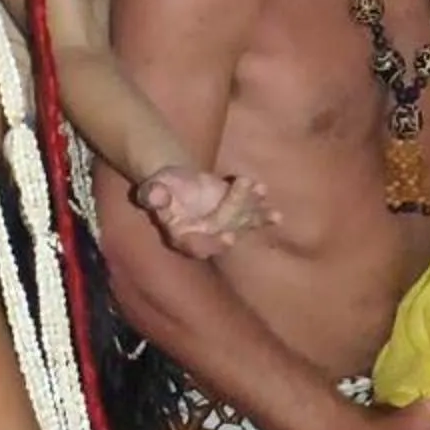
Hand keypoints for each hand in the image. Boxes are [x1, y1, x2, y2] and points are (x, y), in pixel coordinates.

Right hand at [133, 167, 266, 258]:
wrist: (178, 184)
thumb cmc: (162, 188)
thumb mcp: (152, 188)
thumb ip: (152, 194)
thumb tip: (155, 195)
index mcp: (181, 237)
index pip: (197, 246)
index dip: (214, 243)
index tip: (229, 237)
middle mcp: (205, 238)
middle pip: (223, 229)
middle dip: (236, 211)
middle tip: (244, 185)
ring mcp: (223, 229)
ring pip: (240, 224)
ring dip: (254, 213)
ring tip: (265, 200)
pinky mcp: (236, 218)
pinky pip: (251, 219)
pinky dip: (263, 215)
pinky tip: (277, 215)